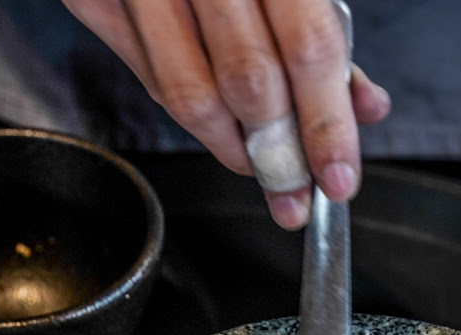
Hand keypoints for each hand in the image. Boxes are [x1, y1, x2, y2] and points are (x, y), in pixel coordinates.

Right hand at [62, 0, 389, 228]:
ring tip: (259, 167)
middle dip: (279, 156)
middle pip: (250, 83)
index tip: (337, 179)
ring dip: (234, 150)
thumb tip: (364, 108)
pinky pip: (152, 84)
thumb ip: (327, 38)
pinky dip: (194, 119)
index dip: (326, 126)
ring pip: (191, 98)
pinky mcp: (96, 1)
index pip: (310, 48)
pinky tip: (221, 126)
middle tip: (294, 190)